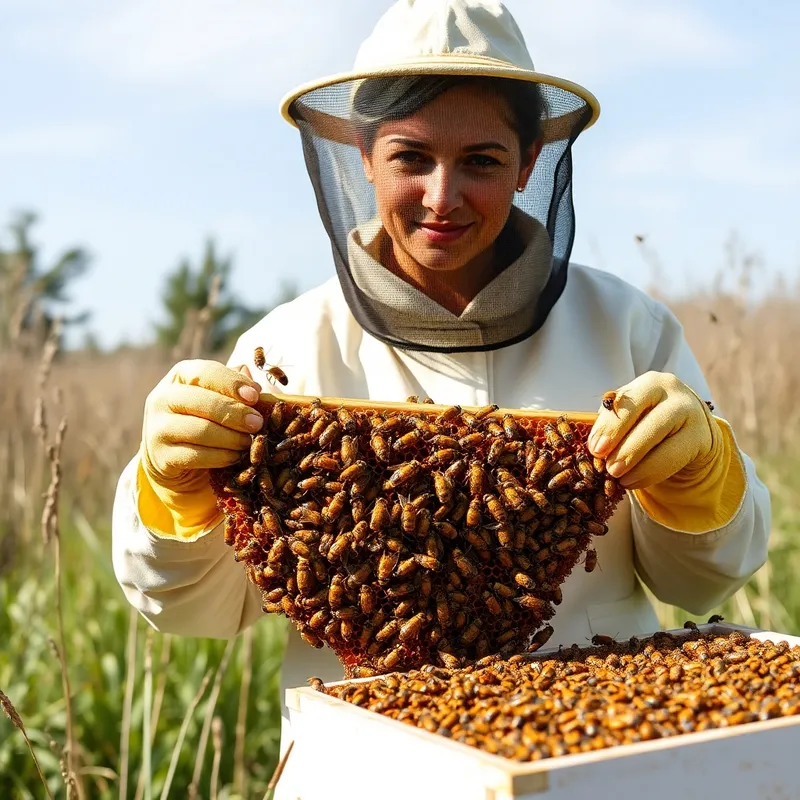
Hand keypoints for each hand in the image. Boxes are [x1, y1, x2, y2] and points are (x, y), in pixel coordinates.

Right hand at [141, 359, 263, 492]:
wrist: (174, 456)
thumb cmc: (204, 419)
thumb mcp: (218, 398)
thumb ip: (235, 390)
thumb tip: (257, 387)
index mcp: (179, 376)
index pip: (204, 372)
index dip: (231, 383)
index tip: (254, 396)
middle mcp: (162, 399)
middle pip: (201, 401)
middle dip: (234, 413)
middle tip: (257, 423)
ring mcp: (157, 428)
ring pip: (200, 430)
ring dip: (231, 437)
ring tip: (249, 442)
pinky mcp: (161, 456)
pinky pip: (196, 456)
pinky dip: (221, 456)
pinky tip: (235, 457)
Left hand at [587, 371, 714, 490]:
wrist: (689, 430)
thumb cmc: (649, 420)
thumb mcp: (631, 416)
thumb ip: (613, 424)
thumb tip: (595, 446)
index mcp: (649, 383)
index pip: (627, 402)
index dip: (610, 426)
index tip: (595, 449)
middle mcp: (672, 392)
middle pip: (647, 420)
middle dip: (625, 445)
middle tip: (608, 467)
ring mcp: (691, 413)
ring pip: (661, 438)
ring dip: (636, 460)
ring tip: (617, 477)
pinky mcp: (702, 437)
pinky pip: (674, 456)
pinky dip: (650, 472)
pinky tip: (633, 481)